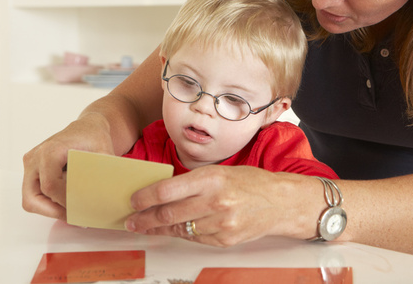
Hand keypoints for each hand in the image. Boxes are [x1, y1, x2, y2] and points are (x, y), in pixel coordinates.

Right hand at [21, 113, 114, 218]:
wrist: (87, 127)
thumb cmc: (94, 137)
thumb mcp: (104, 153)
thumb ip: (102, 174)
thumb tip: (104, 198)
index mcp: (50, 151)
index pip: (50, 186)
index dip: (64, 202)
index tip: (81, 209)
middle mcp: (35, 157)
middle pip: (32, 198)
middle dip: (53, 211)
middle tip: (74, 217)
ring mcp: (30, 163)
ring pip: (31, 199)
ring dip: (50, 208)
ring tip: (72, 211)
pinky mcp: (31, 169)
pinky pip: (34, 193)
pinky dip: (49, 201)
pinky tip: (68, 201)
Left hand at [125, 165, 319, 246]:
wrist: (281, 202)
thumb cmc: (251, 183)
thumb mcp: (222, 172)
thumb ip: (194, 182)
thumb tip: (162, 192)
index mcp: (213, 178)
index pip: (168, 190)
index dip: (145, 198)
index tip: (133, 201)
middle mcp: (216, 201)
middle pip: (169, 214)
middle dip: (145, 219)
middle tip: (131, 221)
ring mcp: (221, 223)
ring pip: (179, 229)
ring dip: (159, 230)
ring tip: (147, 227)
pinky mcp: (225, 240)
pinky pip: (195, 238)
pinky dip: (182, 234)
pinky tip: (174, 231)